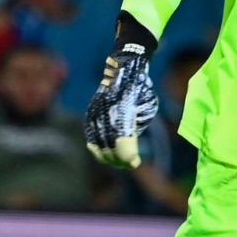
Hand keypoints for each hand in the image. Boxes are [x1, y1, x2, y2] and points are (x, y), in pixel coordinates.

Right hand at [84, 45, 158, 167]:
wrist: (123, 71)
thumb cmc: (140, 91)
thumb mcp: (147, 109)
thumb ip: (136, 129)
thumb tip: (129, 150)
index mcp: (123, 110)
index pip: (122, 140)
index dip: (128, 155)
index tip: (135, 162)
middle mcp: (106, 112)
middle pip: (109, 145)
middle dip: (119, 159)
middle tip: (130, 164)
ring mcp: (95, 113)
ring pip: (97, 144)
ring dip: (108, 156)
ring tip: (120, 162)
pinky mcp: (90, 114)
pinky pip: (90, 137)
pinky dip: (98, 149)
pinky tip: (107, 155)